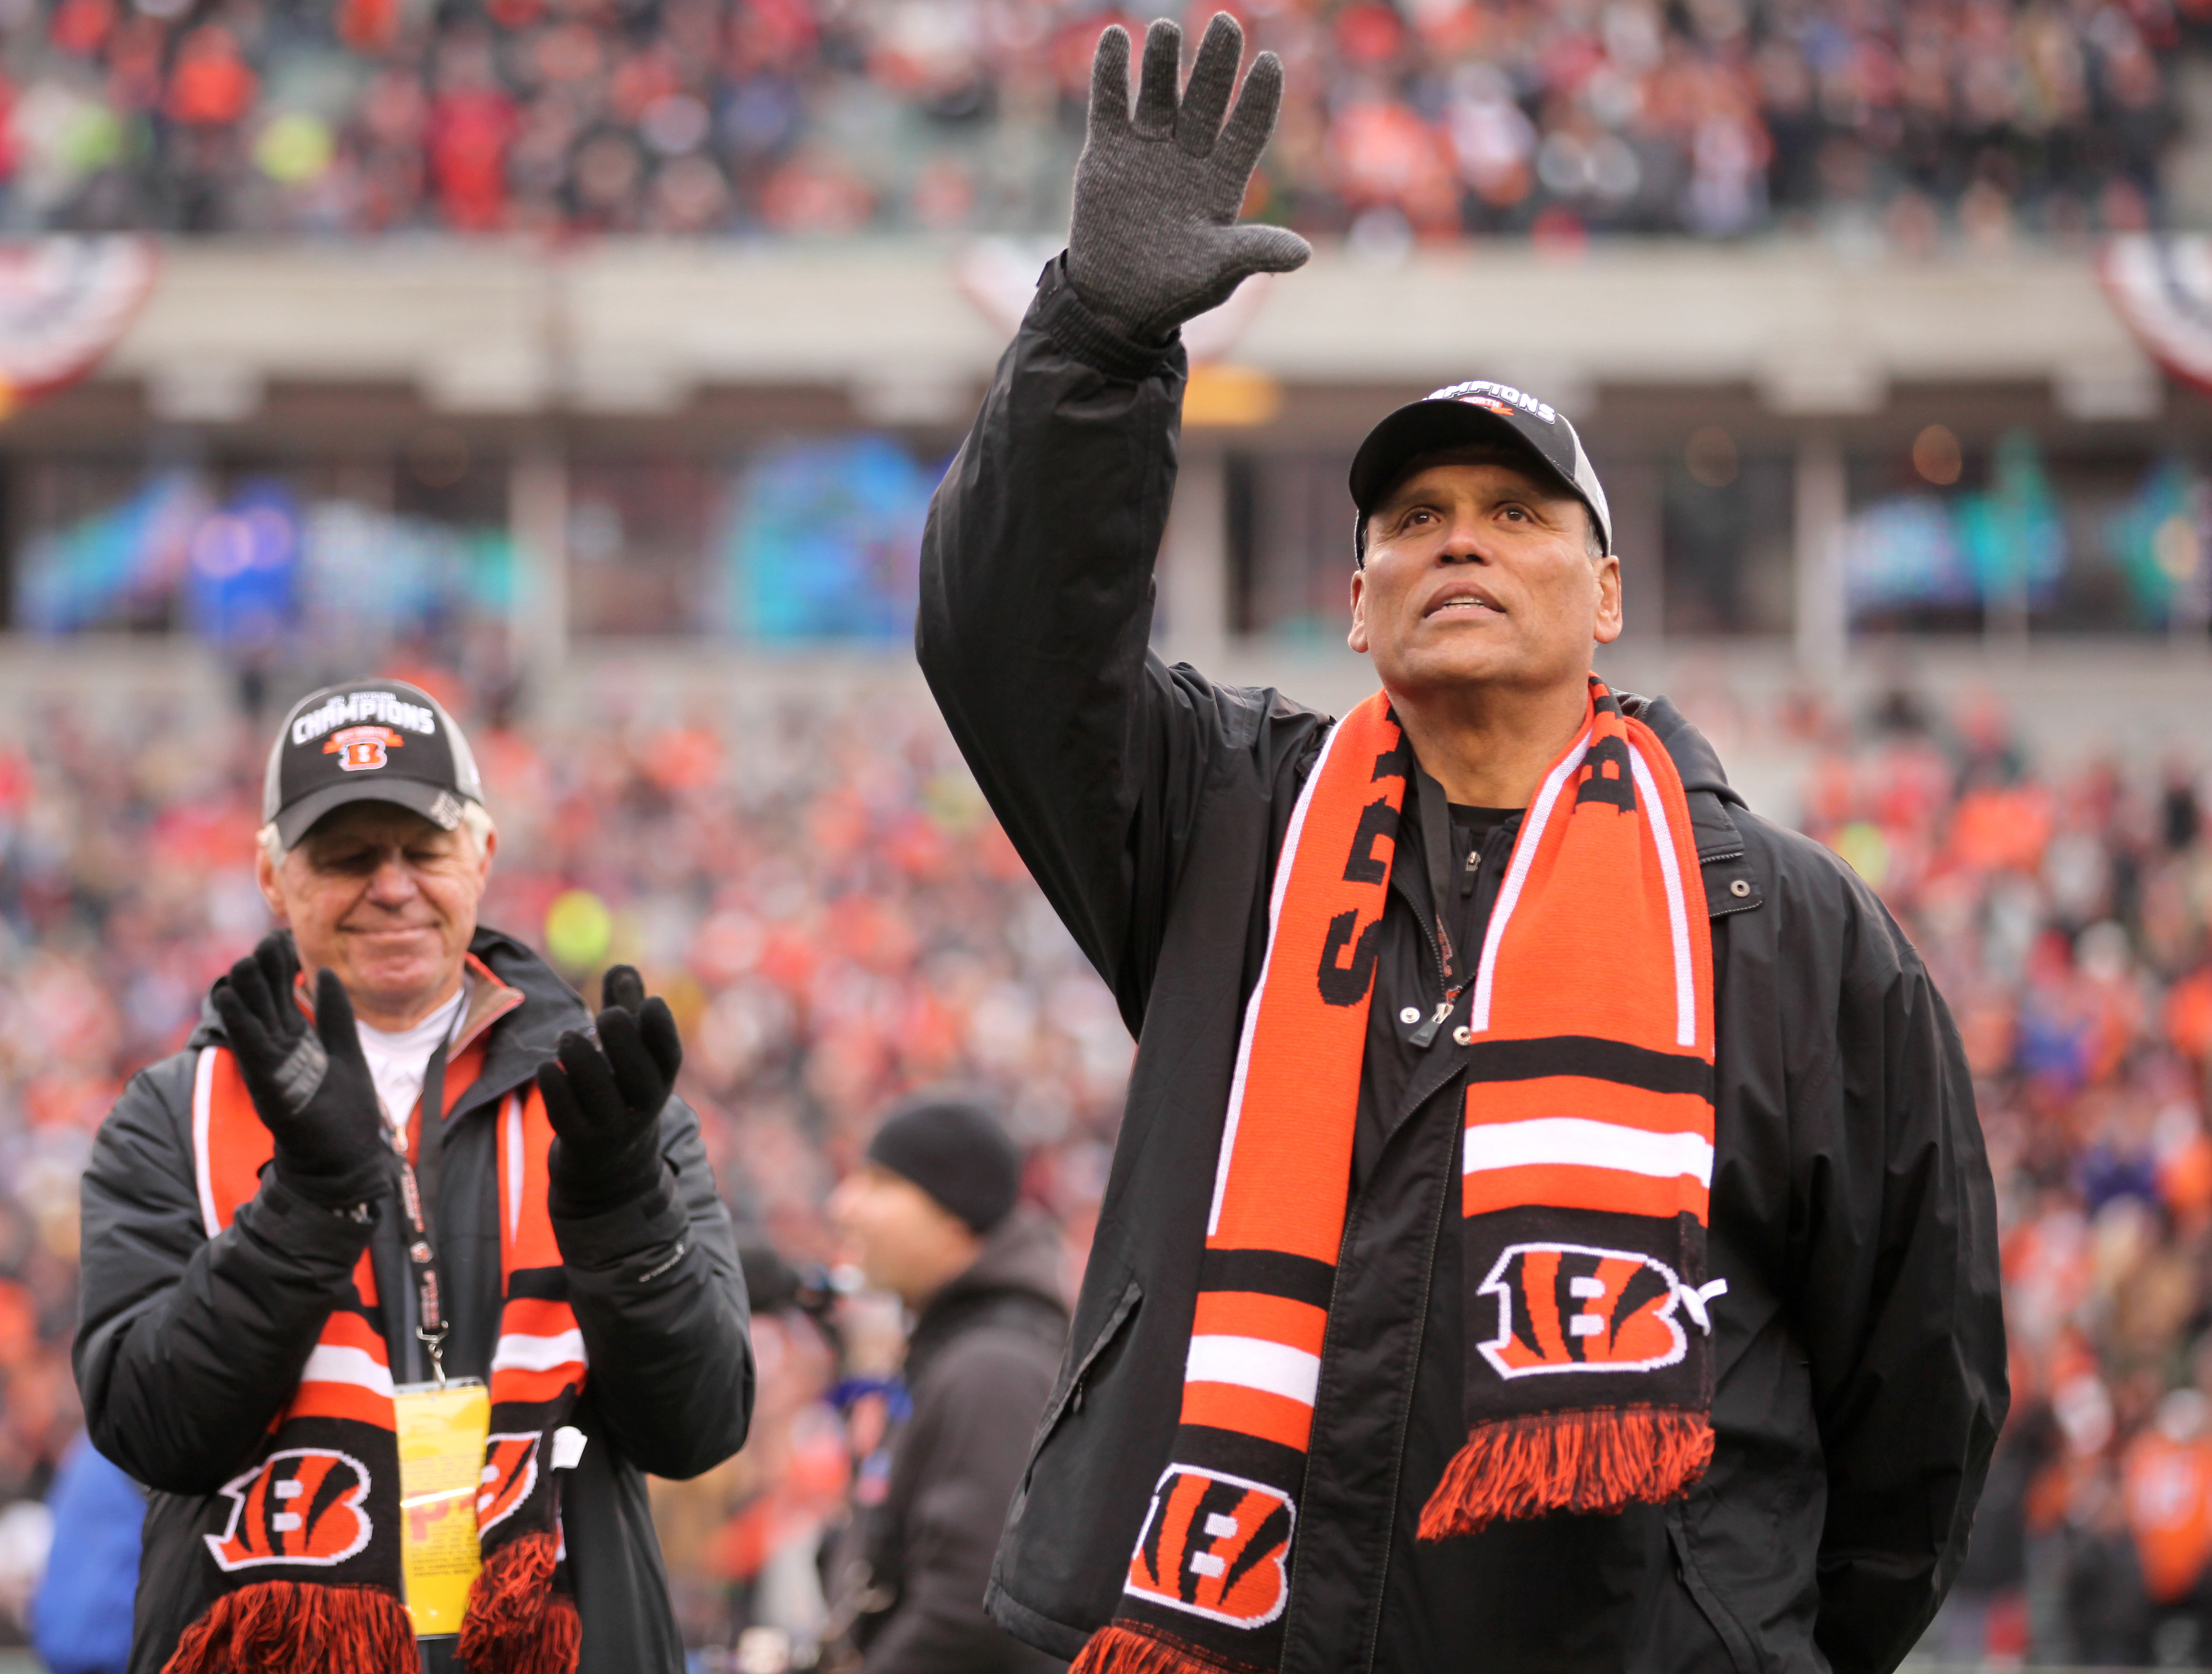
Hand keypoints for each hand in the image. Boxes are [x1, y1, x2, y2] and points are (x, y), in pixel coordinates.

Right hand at [210, 933, 389, 1210]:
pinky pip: (251, 1050)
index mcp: (296, 1042)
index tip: (278, 938)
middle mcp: (278, 1052)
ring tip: (241, 962)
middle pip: (265, 1004)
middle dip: (262, 973)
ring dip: (246, 993)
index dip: (279, 968)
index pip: (282, 997)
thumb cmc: (344, 1112)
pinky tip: (230, 999)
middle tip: (263, 941)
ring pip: (253, 1023)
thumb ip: (334, 1015)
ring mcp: (271, 1069)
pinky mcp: (270, 1087)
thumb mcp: (346, 1051)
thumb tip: (324, 972)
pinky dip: (241, 1024)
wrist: (345, 1161)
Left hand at [537, 966, 680, 1215]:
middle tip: (605, 1017)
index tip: (651, 1001)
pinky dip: (555, 1087)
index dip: (662, 1029)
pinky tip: (548, 1068)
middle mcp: (642, 1106)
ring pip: (599, 1092)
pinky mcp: (579, 1141)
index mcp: (659, 1079)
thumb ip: (626, 1007)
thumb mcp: (629, 1050)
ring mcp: (612, 1127)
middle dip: (622, 1040)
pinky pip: (565, 1113)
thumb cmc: (617, 1086)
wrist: (607, 1160)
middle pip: (639, 1075)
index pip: (669, 1055)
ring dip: (581, 1058)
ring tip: (567, 1038)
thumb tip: (622, 968)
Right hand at [1067, 12, 1310, 342]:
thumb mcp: (1217, 275)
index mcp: (1223, 181)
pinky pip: (1110, 105)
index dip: (1259, 98)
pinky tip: (1117, 39)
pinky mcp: (1108, 152)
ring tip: (1167, 30)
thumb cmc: (1175, 291)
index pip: (1247, 130)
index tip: (1270, 62)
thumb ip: (1253, 254)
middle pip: (1206, 100)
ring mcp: (1148, 149)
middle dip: (1216, 64)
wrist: (1115, 303)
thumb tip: (1302, 254)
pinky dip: (1111, 74)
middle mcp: (1189, 156)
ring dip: (1164, 62)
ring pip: (1159, 93)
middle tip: (1226, 23)